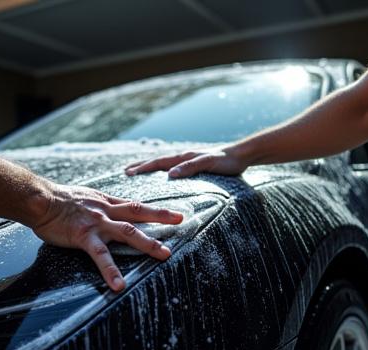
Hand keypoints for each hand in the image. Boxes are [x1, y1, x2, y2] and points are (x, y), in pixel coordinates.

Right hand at [31, 184, 182, 291]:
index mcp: (107, 202)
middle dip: (162, 218)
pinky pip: (100, 255)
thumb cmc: (60, 200)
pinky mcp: (84, 236)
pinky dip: (111, 270)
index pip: (136, 205)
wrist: (39, 199)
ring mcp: (97, 223)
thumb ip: (102, 205)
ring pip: (128, 232)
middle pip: (139, 213)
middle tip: (182, 222)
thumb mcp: (87, 197)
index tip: (174, 213)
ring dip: (148, 243)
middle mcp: (106, 210)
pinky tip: (119, 285)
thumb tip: (113, 210)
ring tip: (164, 255)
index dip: (156, 209)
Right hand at [124, 147, 248, 177]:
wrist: (242, 155)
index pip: (158, 162)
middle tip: (125, 172)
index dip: (143, 168)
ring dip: (150, 167)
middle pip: (157, 161)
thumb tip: (170, 174)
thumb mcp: (208, 164)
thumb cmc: (227, 161)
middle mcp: (184, 157)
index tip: (128, 173)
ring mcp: (188, 160)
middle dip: (141, 166)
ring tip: (138, 171)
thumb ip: (190, 168)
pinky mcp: (194, 165)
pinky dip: (163, 170)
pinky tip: (162, 175)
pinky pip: (173, 167)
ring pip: (164, 163)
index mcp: (184, 157)